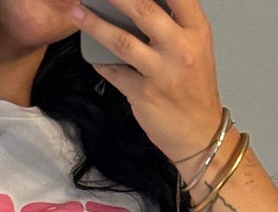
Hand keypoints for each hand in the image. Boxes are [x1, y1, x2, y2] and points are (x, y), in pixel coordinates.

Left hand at [70, 0, 223, 165]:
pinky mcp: (143, 94)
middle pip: (144, 9)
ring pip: (122, 40)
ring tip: (77, 12)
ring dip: (95, 24)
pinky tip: (89, 51)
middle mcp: (180, 47)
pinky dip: (98, 61)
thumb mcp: (196, 48)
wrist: (199, 133)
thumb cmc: (195, 90)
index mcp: (196, 30)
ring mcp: (161, 71)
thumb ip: (176, 24)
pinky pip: (114, 72)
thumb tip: (144, 5)